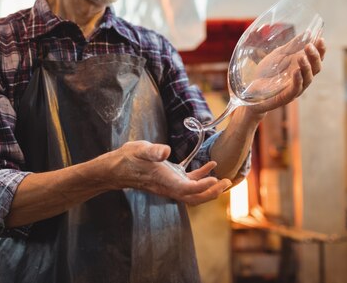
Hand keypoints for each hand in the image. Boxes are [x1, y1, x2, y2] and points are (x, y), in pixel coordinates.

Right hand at [110, 141, 231, 205]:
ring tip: (225, 180)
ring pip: (194, 193)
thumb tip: (165, 150)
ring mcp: (171, 184)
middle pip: (194, 197)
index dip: (202, 186)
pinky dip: (202, 176)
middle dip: (212, 192)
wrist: (118, 167)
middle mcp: (169, 186)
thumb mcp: (140, 150)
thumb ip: (153, 151)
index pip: (186, 189)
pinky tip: (211, 164)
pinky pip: (189, 181)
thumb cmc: (129, 158)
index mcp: (163, 180)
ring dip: (210, 188)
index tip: (215, 179)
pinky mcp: (171, 178)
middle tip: (228, 182)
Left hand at [247, 37, 325, 114]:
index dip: (321, 50)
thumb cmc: (268, 72)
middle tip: (309, 46)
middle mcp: (303, 78)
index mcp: (302, 67)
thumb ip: (292, 46)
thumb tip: (307, 32)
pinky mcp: (286, 96)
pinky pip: (295, 89)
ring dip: (306, 67)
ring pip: (308, 79)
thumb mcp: (279, 55)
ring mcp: (296, 88)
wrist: (252, 88)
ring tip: (302, 57)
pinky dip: (297, 80)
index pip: (316, 59)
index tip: (321, 39)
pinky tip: (296, 71)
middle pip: (315, 68)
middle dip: (314, 57)